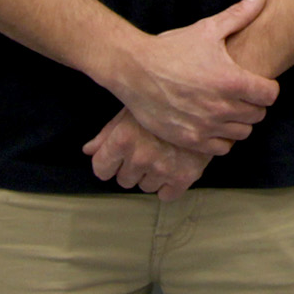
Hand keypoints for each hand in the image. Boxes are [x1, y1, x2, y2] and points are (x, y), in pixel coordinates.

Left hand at [84, 108, 213, 198]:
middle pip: (124, 180)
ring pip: (144, 187)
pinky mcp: (184, 176)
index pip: (101, 169)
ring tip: (162, 154)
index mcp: (123, 139)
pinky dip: (168, 185)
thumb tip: (88, 151)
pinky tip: (173, 167)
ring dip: (150, 175)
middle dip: (131, 167)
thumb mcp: (131, 110)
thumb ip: (107, 134)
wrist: (205, 99)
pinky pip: (166, 195)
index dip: (108, 162)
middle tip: (145, 150)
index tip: (117, 157)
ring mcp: (162, 168)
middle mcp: (140, 157)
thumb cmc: (164, 101)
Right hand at [109, 0, 277, 152]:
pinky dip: (222, 138)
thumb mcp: (207, 29)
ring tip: (228, 109)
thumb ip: (239, 14)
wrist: (134, 70)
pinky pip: (222, 148)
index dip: (268, 88)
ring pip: (242, 133)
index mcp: (231, 80)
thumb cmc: (172, 48)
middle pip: (258, 115)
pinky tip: (214, 124)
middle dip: (254, 104)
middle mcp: (221, 107)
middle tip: (241, 95)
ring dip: (239, 122)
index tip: (257, 83)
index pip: (270, 95)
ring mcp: (206, 126)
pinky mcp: (190, 140)